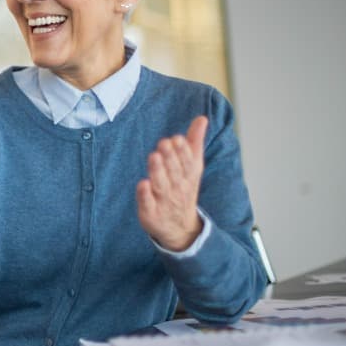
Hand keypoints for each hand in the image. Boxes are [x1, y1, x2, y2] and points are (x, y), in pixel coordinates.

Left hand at [136, 116, 207, 250]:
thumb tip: (202, 118)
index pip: (188, 163)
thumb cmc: (183, 189)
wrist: (180, 228)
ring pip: (161, 184)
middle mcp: (178, 188)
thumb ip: (195, 142)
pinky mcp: (150, 212)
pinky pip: (148, 203)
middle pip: (174, 172)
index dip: (182, 152)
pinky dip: (145, 195)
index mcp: (188, 176)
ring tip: (154, 156)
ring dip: (158, 171)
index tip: (176, 138)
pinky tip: (142, 184)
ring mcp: (164, 201)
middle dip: (170, 158)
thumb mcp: (193, 167)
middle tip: (163, 143)